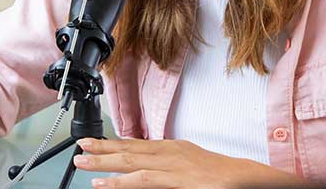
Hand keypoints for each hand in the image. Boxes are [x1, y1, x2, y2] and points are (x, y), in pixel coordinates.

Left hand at [72, 138, 306, 188]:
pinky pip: (143, 181)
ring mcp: (171, 166)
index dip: (112, 143)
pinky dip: (121, 183)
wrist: (245, 178)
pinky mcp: (175, 181)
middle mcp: (168, 153)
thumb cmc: (221, 175)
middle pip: (128, 149)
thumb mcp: (191, 163)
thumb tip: (150, 168)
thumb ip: (170, 165)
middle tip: (79, 147)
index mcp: (172, 148)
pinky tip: (104, 185)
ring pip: (130, 162)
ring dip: (103, 163)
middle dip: (101, 149)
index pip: (136, 143)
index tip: (94, 142)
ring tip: (82, 164)